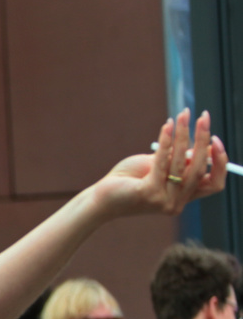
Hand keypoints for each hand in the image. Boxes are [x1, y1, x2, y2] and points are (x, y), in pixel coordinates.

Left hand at [93, 110, 227, 218]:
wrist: (99, 199)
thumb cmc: (127, 181)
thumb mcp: (156, 168)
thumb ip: (177, 159)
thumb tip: (201, 142)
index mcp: (183, 198)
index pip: (215, 183)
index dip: (220, 162)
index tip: (217, 139)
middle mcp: (176, 203)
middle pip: (201, 169)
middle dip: (204, 139)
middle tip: (204, 116)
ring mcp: (163, 201)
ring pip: (182, 163)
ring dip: (183, 134)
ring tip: (183, 115)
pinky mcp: (149, 194)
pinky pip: (162, 162)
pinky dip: (166, 141)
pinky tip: (167, 125)